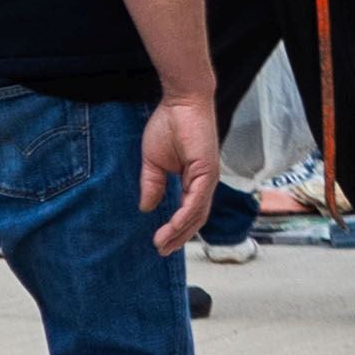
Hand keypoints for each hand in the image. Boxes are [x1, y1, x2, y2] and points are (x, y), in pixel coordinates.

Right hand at [141, 92, 221, 249]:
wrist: (182, 103)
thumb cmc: (169, 126)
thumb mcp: (153, 161)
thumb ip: (152, 185)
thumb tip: (146, 208)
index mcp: (194, 180)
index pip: (188, 212)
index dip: (175, 229)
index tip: (159, 242)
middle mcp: (204, 183)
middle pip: (195, 219)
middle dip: (178, 237)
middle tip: (161, 251)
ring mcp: (208, 178)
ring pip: (197, 214)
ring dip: (180, 232)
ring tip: (163, 244)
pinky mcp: (207, 172)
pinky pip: (197, 200)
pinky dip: (185, 215)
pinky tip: (173, 226)